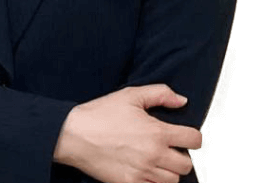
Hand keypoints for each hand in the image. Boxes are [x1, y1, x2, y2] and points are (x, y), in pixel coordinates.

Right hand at [55, 84, 201, 182]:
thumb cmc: (102, 112)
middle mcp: (153, 155)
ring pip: (172, 181)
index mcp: (157, 132)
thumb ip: (160, 93)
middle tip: (170, 149)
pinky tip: (147, 172)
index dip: (193, 136)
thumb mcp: (131, 95)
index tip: (185, 135)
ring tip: (157, 160)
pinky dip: (155, 182)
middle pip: (186, 165)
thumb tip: (182, 101)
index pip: (193, 140)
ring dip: (169, 171)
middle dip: (181, 156)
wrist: (75, 134)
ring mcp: (142, 173)